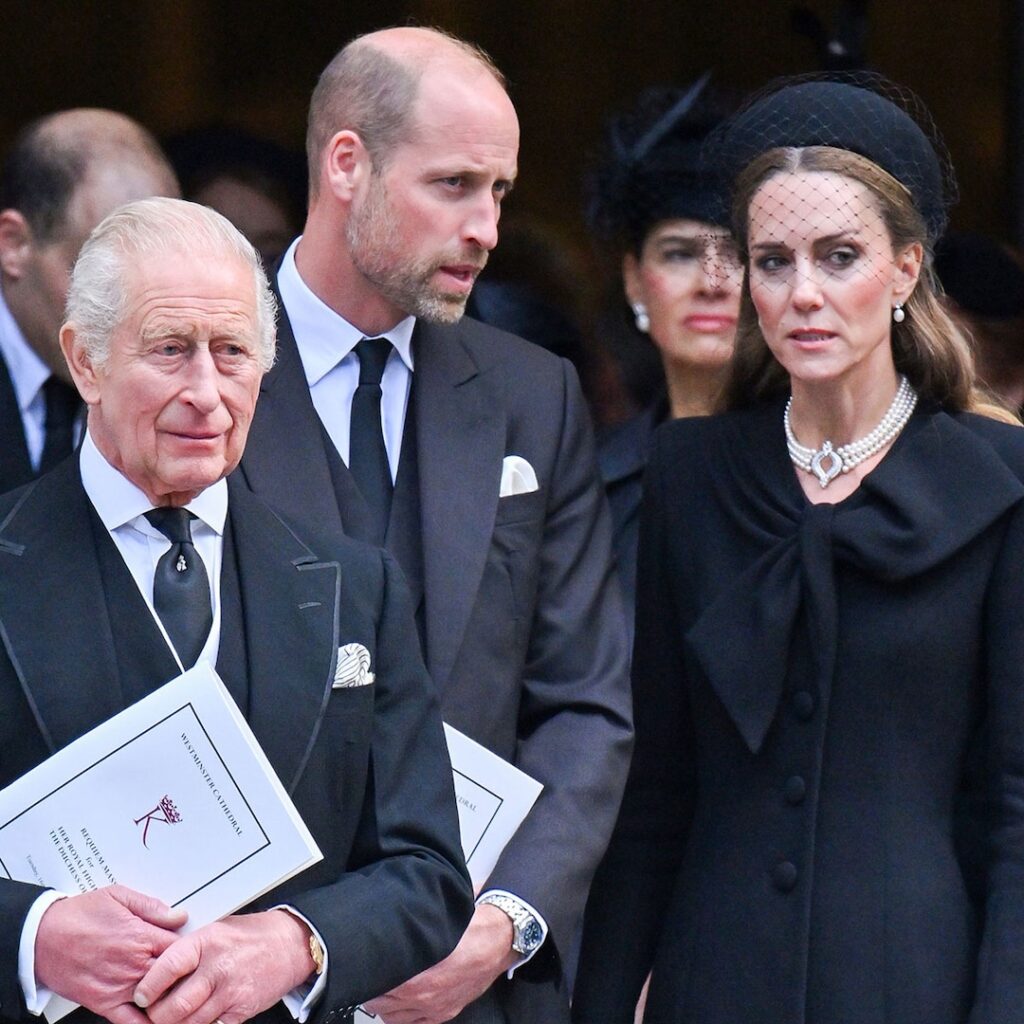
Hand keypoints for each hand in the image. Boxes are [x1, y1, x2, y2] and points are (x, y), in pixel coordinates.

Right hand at [34, 884, 187, 1023]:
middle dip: (184, 972)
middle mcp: (133, 964)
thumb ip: (152, 907)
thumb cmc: (78, 915)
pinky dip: (146, 1021)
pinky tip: (156, 1016)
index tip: (194, 947)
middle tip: (189, 970)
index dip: (190, 947)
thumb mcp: (119, 896)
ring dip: (169, 994)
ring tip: (177, 989)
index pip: (181, 946)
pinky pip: (131, 1021)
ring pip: (158, 997)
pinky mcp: (103, 1003)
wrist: (42, 937)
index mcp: (141, 936)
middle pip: (175, 974)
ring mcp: (119, 987)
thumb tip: (178, 916)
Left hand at [134, 909, 313, 1023]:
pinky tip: (200, 1017)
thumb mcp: (216, 930)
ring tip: (175, 1016)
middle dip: (158, 1016)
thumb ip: (188, 950)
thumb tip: (155, 971)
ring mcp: (231, 990)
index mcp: (208, 940)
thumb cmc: (250, 936)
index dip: (148, 987)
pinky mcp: (241, 1010)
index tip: (141, 996)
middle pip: (173, 1007)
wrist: (290, 944)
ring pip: (189, 1023)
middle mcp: (218, 966)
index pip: (167, 967)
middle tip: (155, 1012)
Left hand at [363, 904, 516, 1023]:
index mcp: (420, 974)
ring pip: (392, 1016)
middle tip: (368, 970)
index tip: (363, 960)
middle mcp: (424, 995)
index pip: (379, 981)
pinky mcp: (444, 1013)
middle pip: (380, 1001)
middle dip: (373, 985)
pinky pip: (411, 1023)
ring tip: (379, 985)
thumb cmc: (470, 927)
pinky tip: (397, 1003)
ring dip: (383, 1002)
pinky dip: (400, 1014)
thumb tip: (388, 916)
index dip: (368, 970)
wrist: (499, 940)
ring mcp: (434, 1007)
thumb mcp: (436, 919)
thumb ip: (411, 924)